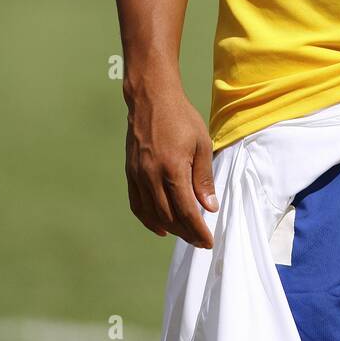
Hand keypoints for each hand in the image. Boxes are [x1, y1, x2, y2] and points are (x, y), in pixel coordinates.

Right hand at [124, 69, 217, 248]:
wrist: (151, 98)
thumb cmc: (181, 117)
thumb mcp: (202, 144)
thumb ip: (204, 178)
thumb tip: (209, 207)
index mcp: (172, 168)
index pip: (186, 211)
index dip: (198, 231)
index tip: (208, 241)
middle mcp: (151, 176)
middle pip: (168, 217)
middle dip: (186, 233)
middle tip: (200, 240)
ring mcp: (137, 175)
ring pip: (151, 214)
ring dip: (169, 229)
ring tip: (185, 234)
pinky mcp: (130, 173)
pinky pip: (137, 204)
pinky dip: (148, 220)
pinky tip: (161, 226)